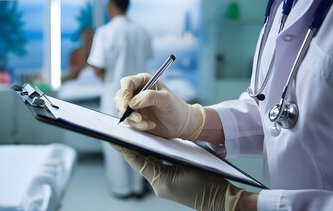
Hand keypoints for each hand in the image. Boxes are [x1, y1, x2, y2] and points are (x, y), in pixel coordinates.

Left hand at [111, 144, 244, 210]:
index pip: (136, 160)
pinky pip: (158, 165)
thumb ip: (164, 159)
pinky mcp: (172, 180)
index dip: (124, 149)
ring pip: (148, 162)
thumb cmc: (203, 185)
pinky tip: (150, 144)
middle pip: (140, 161)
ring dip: (141, 150)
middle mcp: (158, 183)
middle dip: (130, 147)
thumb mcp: (183, 168)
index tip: (113, 138)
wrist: (220, 198)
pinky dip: (153, 155)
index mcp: (158, 181)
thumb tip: (150, 149)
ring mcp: (164, 183)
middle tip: (120, 133)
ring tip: (132, 135)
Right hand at [114, 73, 205, 139]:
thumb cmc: (176, 107)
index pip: (126, 83)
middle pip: (120, 97)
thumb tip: (132, 102)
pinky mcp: (134, 116)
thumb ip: (150, 97)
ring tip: (147, 123)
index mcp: (143, 81)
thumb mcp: (166, 99)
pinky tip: (149, 125)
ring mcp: (133, 105)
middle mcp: (136, 91)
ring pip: (121, 110)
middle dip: (126, 110)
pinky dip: (136, 125)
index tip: (128, 105)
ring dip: (133, 120)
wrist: (181, 124)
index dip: (124, 93)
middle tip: (138, 118)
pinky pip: (127, 121)